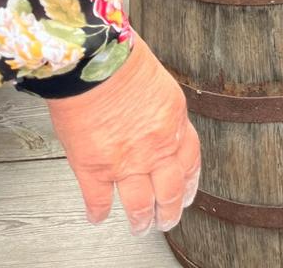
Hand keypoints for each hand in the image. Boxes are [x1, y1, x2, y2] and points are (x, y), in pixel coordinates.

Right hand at [48, 35, 200, 233]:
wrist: (91, 57)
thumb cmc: (119, 55)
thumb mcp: (157, 80)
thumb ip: (159, 107)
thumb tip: (154, 118)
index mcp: (173, 120)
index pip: (190, 160)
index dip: (189, 182)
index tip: (186, 192)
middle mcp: (155, 146)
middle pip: (170, 192)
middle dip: (169, 211)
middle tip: (166, 219)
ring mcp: (126, 161)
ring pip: (140, 206)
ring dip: (140, 220)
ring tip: (139, 226)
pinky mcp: (94, 167)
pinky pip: (98, 202)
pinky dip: (98, 213)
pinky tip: (97, 216)